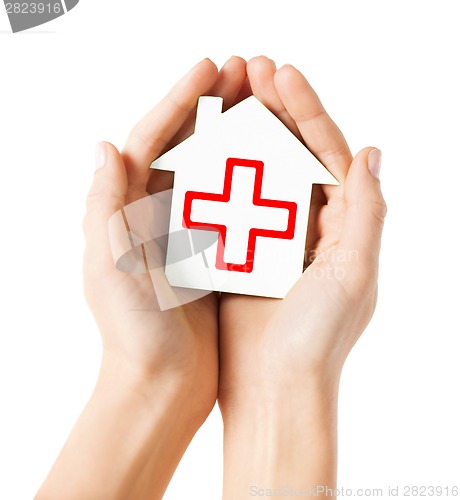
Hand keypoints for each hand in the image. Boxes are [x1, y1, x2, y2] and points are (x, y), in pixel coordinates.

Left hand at [38, 57, 249, 499]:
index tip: (210, 69)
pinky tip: (275, 161)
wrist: (162, 384)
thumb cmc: (134, 334)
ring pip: (211, 170)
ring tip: (263, 104)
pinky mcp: (210, 253)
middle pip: (182, 146)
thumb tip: (105, 146)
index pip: (149, 140)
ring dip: (234, 136)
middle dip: (211, 106)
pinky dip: (250, 180)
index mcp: (124, 212)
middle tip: (244, 72)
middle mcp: (152, 214)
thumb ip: (104, 209)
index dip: (178, 100)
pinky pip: (232, 205)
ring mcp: (184, 231)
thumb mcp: (110, 269)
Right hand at [218, 56, 385, 497]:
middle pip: (292, 154)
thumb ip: (368, 212)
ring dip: (243, 133)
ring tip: (225, 96)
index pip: (328, 153)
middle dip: (274, 109)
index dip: (307, 111)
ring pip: (257, 172)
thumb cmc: (318, 339)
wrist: (274, 388)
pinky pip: (229, 204)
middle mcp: (310, 225)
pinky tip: (203, 147)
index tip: (281, 74)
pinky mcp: (240, 252)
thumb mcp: (355, 273)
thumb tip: (372, 152)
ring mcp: (272, 236)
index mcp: (342, 225)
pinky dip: (218, 174)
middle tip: (248, 70)